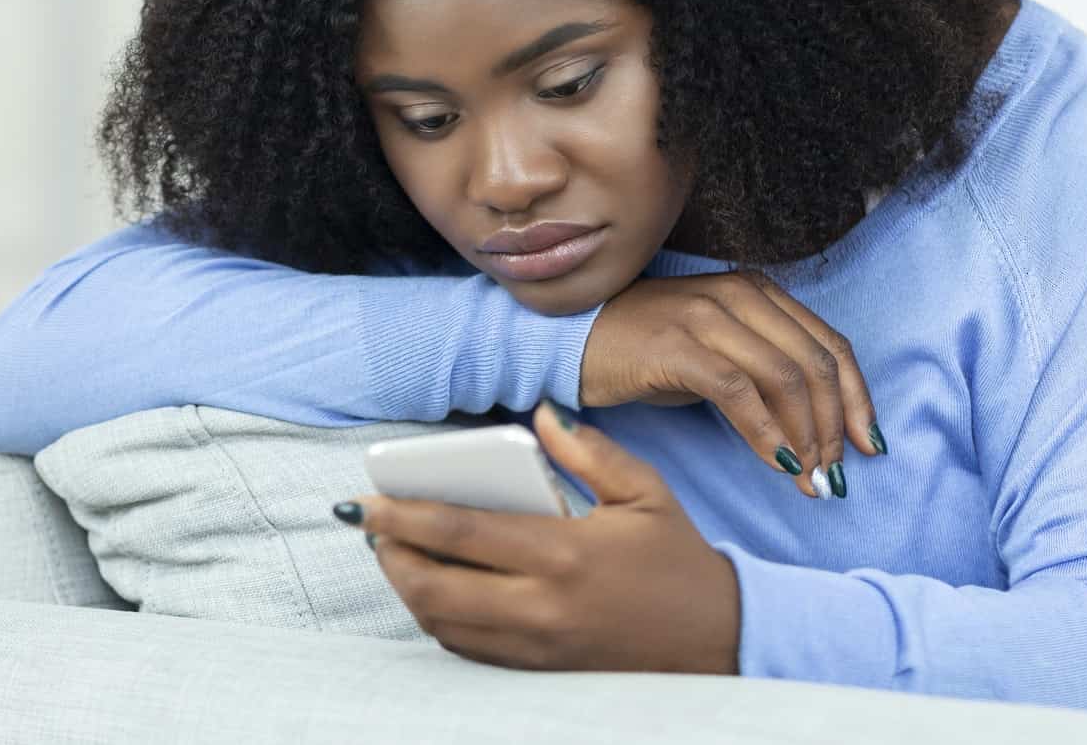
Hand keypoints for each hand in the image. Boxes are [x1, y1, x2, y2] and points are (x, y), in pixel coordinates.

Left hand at [336, 401, 739, 673]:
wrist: (721, 642)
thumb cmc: (679, 562)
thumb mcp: (646, 493)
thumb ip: (589, 451)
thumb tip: (542, 414)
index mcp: (565, 553)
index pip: (461, 532)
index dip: (402, 516)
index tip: (364, 501)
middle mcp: (542, 607)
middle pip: (433, 588)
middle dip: (389, 555)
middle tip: (372, 527)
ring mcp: (537, 647)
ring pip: (442, 623)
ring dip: (407, 588)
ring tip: (396, 552)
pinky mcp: (539, 672)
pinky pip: (467, 649)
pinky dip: (439, 618)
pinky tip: (436, 587)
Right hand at [580, 268, 880, 498]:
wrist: (568, 338)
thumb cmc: (641, 350)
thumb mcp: (713, 351)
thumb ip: (762, 372)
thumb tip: (813, 430)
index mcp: (755, 291)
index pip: (829, 344)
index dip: (856, 399)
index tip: (868, 446)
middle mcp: (737, 294)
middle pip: (816, 363)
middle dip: (835, 428)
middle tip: (834, 475)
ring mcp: (706, 316)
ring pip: (785, 377)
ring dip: (806, 437)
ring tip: (807, 479)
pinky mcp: (676, 345)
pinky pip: (738, 391)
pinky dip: (764, 432)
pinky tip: (773, 463)